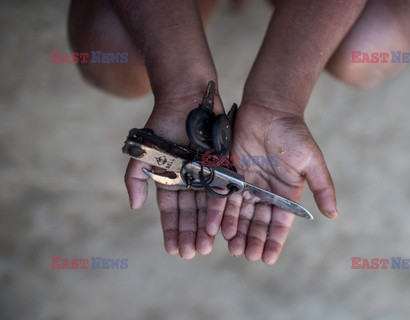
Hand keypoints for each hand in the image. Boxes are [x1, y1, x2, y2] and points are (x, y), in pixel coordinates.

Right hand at [124, 94, 226, 258]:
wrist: (185, 100)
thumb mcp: (144, 154)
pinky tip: (221, 227)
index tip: (172, 250)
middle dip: (189, 234)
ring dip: (204, 228)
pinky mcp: (222, 167)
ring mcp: (206, 175)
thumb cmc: (162, 125)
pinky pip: (222, 192)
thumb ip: (136, 179)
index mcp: (170, 180)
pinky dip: (221, 210)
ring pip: (206, 208)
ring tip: (205, 247)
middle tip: (190, 254)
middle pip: (190, 214)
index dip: (171, 231)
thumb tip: (135, 207)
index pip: (170, 212)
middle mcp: (189, 181)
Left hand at [214, 102, 338, 263]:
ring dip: (236, 230)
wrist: (270, 109)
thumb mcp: (312, 162)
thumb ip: (322, 187)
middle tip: (247, 255)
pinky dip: (219, 212)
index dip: (274, 241)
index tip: (267, 259)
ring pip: (239, 213)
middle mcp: (264, 192)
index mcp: (284, 193)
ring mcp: (246, 183)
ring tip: (232, 247)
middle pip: (257, 222)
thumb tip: (334, 214)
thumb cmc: (294, 134)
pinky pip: (223, 196)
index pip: (279, 223)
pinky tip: (216, 227)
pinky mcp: (229, 172)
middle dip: (252, 239)